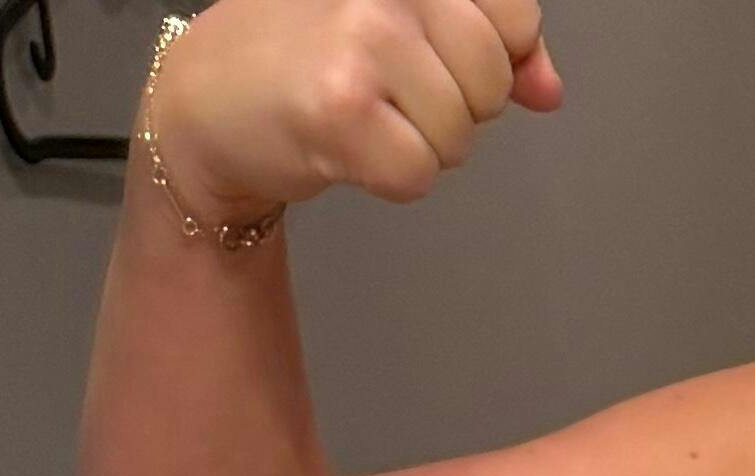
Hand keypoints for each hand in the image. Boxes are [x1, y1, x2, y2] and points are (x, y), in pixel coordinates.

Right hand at [146, 0, 560, 221]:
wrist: (206, 98)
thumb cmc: (303, 56)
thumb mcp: (401, 26)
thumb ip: (488, 45)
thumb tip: (548, 88)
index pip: (515, 13)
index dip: (495, 57)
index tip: (441, 61)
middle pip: (492, 79)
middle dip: (455, 107)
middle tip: (390, 94)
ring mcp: (365, 39)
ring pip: (460, 131)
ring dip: (420, 146)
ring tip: (364, 116)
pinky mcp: (343, 106)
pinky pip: (420, 172)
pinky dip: (393, 179)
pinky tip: (351, 148)